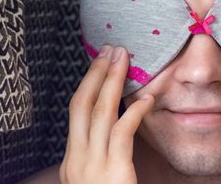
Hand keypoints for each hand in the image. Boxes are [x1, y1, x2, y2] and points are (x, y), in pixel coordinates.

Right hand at [60, 45, 153, 183]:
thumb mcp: (98, 178)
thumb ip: (103, 154)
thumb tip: (118, 126)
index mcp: (72, 161)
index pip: (76, 113)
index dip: (88, 84)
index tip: (101, 63)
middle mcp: (76, 161)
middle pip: (81, 104)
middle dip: (96, 73)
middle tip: (109, 49)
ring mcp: (92, 166)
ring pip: (100, 112)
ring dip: (112, 80)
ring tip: (124, 59)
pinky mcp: (113, 173)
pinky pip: (122, 132)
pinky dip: (135, 111)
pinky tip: (148, 98)